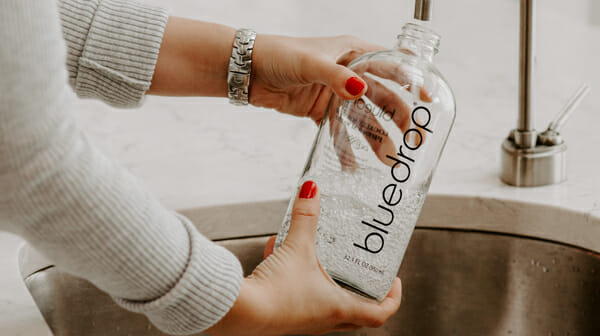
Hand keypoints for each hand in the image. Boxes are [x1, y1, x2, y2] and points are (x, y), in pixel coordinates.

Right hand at [207, 181, 401, 335]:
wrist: (241, 313)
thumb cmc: (275, 293)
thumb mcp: (296, 248)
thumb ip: (305, 217)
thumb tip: (311, 189)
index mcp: (337, 307)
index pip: (380, 313)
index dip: (393, 298)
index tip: (394, 281)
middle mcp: (323, 319)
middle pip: (356, 315)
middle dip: (363, 294)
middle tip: (365, 274)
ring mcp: (304, 321)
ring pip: (325, 303)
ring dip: (325, 281)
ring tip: (318, 255)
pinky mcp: (284, 316)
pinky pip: (297, 295)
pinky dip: (294, 276)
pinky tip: (278, 251)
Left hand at [250, 35, 431, 169]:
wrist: (248, 71)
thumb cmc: (277, 54)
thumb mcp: (309, 62)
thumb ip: (335, 76)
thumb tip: (360, 89)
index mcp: (352, 52)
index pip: (391, 65)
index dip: (412, 82)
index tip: (429, 101)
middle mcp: (348, 73)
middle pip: (382, 97)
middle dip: (397, 119)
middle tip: (410, 141)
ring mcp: (335, 94)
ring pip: (362, 118)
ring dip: (375, 138)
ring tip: (387, 160)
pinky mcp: (319, 111)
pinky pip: (338, 132)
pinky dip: (345, 148)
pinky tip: (352, 166)